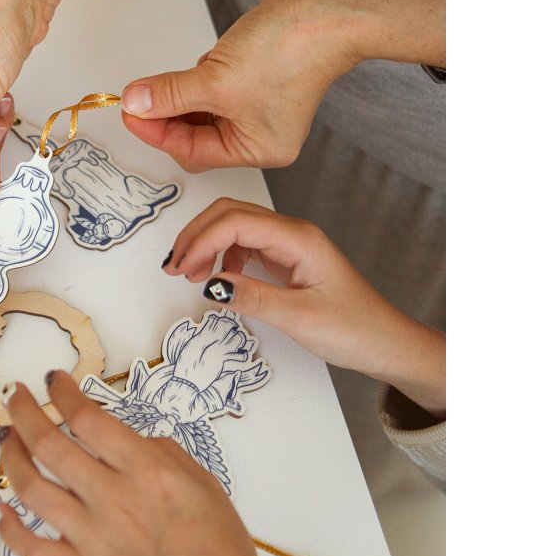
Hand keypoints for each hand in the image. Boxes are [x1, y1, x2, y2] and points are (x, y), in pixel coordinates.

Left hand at [0, 373, 278, 555]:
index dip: (62, 392)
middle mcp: (114, 498)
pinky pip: (31, 548)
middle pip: (50, 444)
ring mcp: (93, 537)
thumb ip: (163, 452)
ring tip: (6, 439)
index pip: (87, 418)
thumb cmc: (220, 550)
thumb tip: (129, 439)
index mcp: (147, 471)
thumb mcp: (204, 482)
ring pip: (32, 488)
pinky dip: (7, 528)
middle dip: (23, 411)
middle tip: (14, 395)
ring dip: (11, 457)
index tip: (52, 381)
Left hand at [120, 0, 446, 170]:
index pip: (191, 150)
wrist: (327, 4)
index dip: (155, 131)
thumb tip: (136, 102)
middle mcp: (260, 132)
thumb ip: (170, 94)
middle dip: (166, 115)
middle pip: (195, 135)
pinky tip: (199, 63)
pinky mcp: (255, 76)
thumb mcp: (215, 79)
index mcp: (257, 148)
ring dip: (181, 94)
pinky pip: (214, 86)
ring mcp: (259, 104)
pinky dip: (199, 77)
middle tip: (137, 98)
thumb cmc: (292, 49)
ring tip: (163, 81)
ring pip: (202, 109)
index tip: (129, 111)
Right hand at [166, 198, 445, 416]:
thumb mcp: (298, 317)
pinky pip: (244, 245)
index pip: (236, 221)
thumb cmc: (352, 329)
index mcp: (298, 238)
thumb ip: (252, 297)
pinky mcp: (286, 259)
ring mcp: (288, 244)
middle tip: (172, 267)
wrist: (385, 342)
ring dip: (206, 243)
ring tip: (188, 274)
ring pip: (235, 226)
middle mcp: (292, 233)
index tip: (180, 269)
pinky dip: (221, 256)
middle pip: (230, 213)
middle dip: (196, 235)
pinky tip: (217, 278)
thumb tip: (209, 284)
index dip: (201, 240)